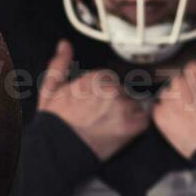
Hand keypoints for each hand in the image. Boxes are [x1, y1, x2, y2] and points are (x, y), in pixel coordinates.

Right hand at [37, 39, 148, 160]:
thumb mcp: (51, 88)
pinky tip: (121, 130)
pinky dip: (137, 124)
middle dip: (115, 102)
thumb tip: (64, 45)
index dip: (102, 93)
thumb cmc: (55, 122)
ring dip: (127, 113)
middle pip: (125, 91)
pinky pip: (144, 119)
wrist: (57, 151)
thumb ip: (60, 63)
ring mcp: (123, 107)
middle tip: (100, 117)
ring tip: (108, 125)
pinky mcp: (131, 126)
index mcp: (97, 77)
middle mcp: (113, 89)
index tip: (94, 105)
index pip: (111, 79)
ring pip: (135, 105)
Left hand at [153, 45, 195, 159]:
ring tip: (193, 116)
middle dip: (190, 90)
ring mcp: (170, 102)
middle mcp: (180, 84)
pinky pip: (158, 111)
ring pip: (168, 94)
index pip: (193, 68)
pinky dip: (167, 115)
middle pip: (179, 80)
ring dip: (177, 101)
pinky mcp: (162, 119)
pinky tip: (182, 122)